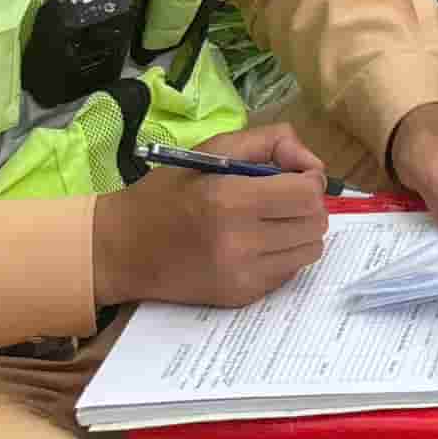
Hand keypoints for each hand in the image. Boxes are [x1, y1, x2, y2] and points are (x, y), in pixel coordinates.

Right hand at [91, 122, 327, 307]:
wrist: (122, 250)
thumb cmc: (166, 194)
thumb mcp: (211, 150)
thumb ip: (269, 142)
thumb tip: (311, 162)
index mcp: (231, 199)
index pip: (307, 193)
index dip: (310, 179)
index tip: (294, 176)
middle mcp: (240, 242)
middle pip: (315, 223)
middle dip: (308, 205)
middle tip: (283, 199)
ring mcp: (243, 275)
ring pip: (310, 250)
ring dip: (300, 231)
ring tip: (272, 222)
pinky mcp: (242, 296)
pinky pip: (290, 271)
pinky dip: (284, 255)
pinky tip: (256, 244)